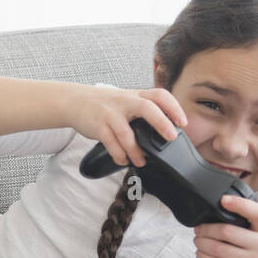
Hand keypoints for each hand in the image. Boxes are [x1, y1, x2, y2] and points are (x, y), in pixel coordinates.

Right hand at [70, 85, 187, 167]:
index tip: (182, 122)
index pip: (159, 96)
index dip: (174, 108)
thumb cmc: (104, 104)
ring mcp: (110, 114)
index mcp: (135, 96)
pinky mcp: (98, 126)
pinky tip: (123, 160)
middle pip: (147, 108)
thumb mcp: (126, 100)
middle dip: (161, 123)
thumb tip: (166, 130)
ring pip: (127, 133)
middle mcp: (124, 102)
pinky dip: (118, 155)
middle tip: (171, 138)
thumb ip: (144, 110)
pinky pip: (110, 143)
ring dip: (136, 150)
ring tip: (141, 161)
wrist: (74, 101)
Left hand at [193, 195, 257, 257]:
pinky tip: (201, 252)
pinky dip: (203, 256)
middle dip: (206, 229)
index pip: (257, 213)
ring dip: (201, 243)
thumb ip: (247, 223)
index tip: (223, 199)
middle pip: (227, 231)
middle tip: (198, 229)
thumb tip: (217, 209)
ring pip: (217, 248)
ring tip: (198, 240)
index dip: (239, 204)